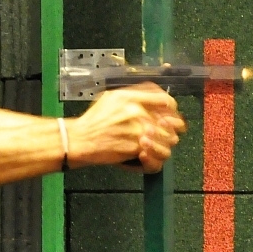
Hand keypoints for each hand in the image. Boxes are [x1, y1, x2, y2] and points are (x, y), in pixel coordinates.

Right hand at [67, 82, 185, 172]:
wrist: (80, 140)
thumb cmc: (93, 121)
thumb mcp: (111, 97)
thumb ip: (133, 94)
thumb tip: (153, 95)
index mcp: (130, 97)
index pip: (164, 100)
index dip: (172, 108)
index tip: (170, 113)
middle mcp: (136, 111)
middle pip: (170, 121)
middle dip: (170, 128)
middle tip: (165, 132)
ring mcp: (138, 130)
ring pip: (167, 139)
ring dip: (163, 143)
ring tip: (153, 145)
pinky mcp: (136, 147)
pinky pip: (156, 153)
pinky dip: (153, 156)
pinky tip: (144, 154)